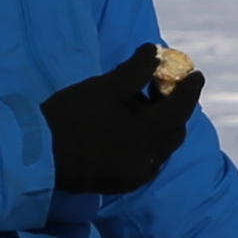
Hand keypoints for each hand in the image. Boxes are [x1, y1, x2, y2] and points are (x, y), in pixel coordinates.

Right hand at [43, 43, 204, 195]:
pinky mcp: (121, 184)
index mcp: (150, 134)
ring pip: (160, 148)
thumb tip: (154, 53)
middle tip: (161, 90)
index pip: (181, 108)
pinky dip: (146, 144)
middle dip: (174, 109)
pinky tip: (130, 132)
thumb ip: (137, 70)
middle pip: (174, 131)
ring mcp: (136, 175)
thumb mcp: (108, 86)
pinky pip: (145, 162)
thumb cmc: (75, 115)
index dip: (190, 89)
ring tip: (141, 109)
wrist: (41, 154)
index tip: (196, 74)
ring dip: (159, 128)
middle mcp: (150, 159)